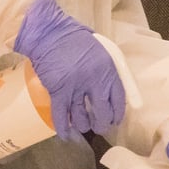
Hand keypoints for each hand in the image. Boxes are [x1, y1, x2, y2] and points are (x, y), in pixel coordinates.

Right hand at [13, 0, 125, 141]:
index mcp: (108, 69)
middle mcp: (94, 81)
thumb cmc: (75, 39)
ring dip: (84, 125)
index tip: (115, 119)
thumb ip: (108, 71)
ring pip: (82, 117)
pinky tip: (66, 135)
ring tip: (84, 126)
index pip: (119, 99)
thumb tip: (112, 92)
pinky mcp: (57, 90)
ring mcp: (75, 87)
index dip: (118, 113)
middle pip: (102, 113)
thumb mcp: (102, 51)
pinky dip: (63, 127)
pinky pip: (61, 115)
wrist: (49, 33)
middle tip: (99, 126)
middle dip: (102, 124)